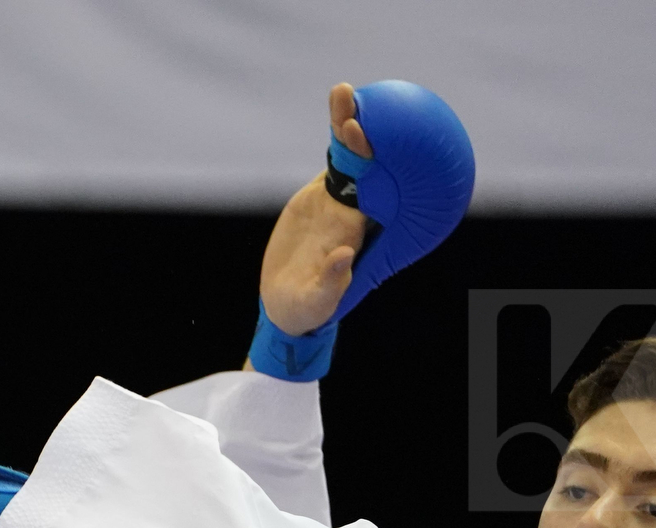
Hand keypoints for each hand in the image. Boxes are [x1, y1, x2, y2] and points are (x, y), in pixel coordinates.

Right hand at [257, 83, 371, 338]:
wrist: (288, 303)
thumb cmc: (308, 310)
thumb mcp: (317, 302)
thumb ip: (331, 282)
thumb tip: (344, 257)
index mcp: (355, 231)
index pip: (367, 191)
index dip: (367, 164)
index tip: (362, 139)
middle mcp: (354, 210)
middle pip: (364, 166)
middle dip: (362, 134)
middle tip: (354, 102)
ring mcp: (340, 201)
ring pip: (351, 156)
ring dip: (348, 122)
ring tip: (344, 90)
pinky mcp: (322, 196)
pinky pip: (336, 159)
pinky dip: (337, 132)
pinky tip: (339, 103)